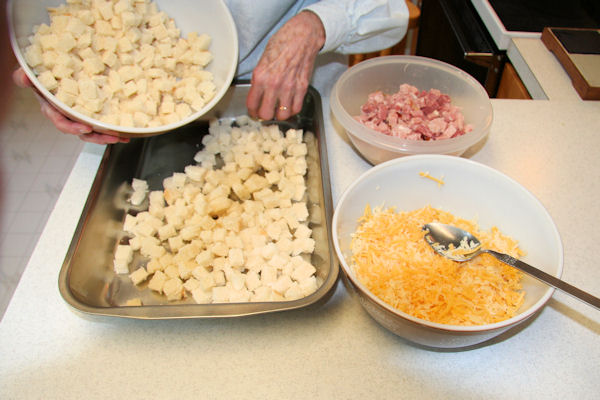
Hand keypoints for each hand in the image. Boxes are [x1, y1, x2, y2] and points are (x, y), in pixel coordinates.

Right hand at [12, 68, 127, 143]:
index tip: (86, 128)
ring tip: (121, 137)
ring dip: (108, 136)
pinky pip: (101, 124)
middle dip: (97, 137)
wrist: (52, 73)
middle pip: (82, 132)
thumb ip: (24, 77)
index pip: (62, 123)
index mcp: (53, 110)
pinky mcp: (91, 114)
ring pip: (94, 132)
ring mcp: (80, 117)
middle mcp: (67, 116)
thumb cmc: (40, 76)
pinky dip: (113, 128)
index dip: (73, 128)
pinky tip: (125, 131)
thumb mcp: (30, 75)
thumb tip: (23, 78)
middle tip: (112, 137)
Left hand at [247, 11, 324, 120]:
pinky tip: (289, 105)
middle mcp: (274, 84)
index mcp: (260, 76)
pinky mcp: (302, 88)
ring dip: (279, 115)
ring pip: (282, 115)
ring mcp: (289, 87)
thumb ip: (259, 77)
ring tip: (278, 110)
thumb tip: (256, 92)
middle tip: (265, 112)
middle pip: (266, 114)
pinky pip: (296, 108)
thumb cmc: (282, 43)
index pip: (252, 104)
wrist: (302, 36)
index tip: (254, 111)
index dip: (252, 111)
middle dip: (264, 115)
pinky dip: (292, 110)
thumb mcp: (263, 59)